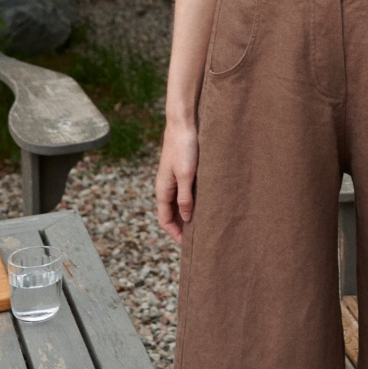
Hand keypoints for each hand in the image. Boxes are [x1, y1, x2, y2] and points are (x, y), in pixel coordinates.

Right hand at [156, 121, 198, 244]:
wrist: (184, 123)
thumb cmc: (184, 147)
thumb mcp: (186, 175)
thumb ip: (185, 197)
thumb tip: (187, 219)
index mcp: (162, 190)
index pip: (165, 220)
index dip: (175, 234)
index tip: (188, 245)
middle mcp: (166, 186)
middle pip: (172, 214)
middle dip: (182, 227)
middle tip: (198, 238)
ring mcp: (173, 178)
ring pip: (179, 203)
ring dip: (188, 214)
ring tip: (204, 224)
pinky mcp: (182, 170)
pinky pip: (185, 192)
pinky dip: (192, 201)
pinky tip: (205, 203)